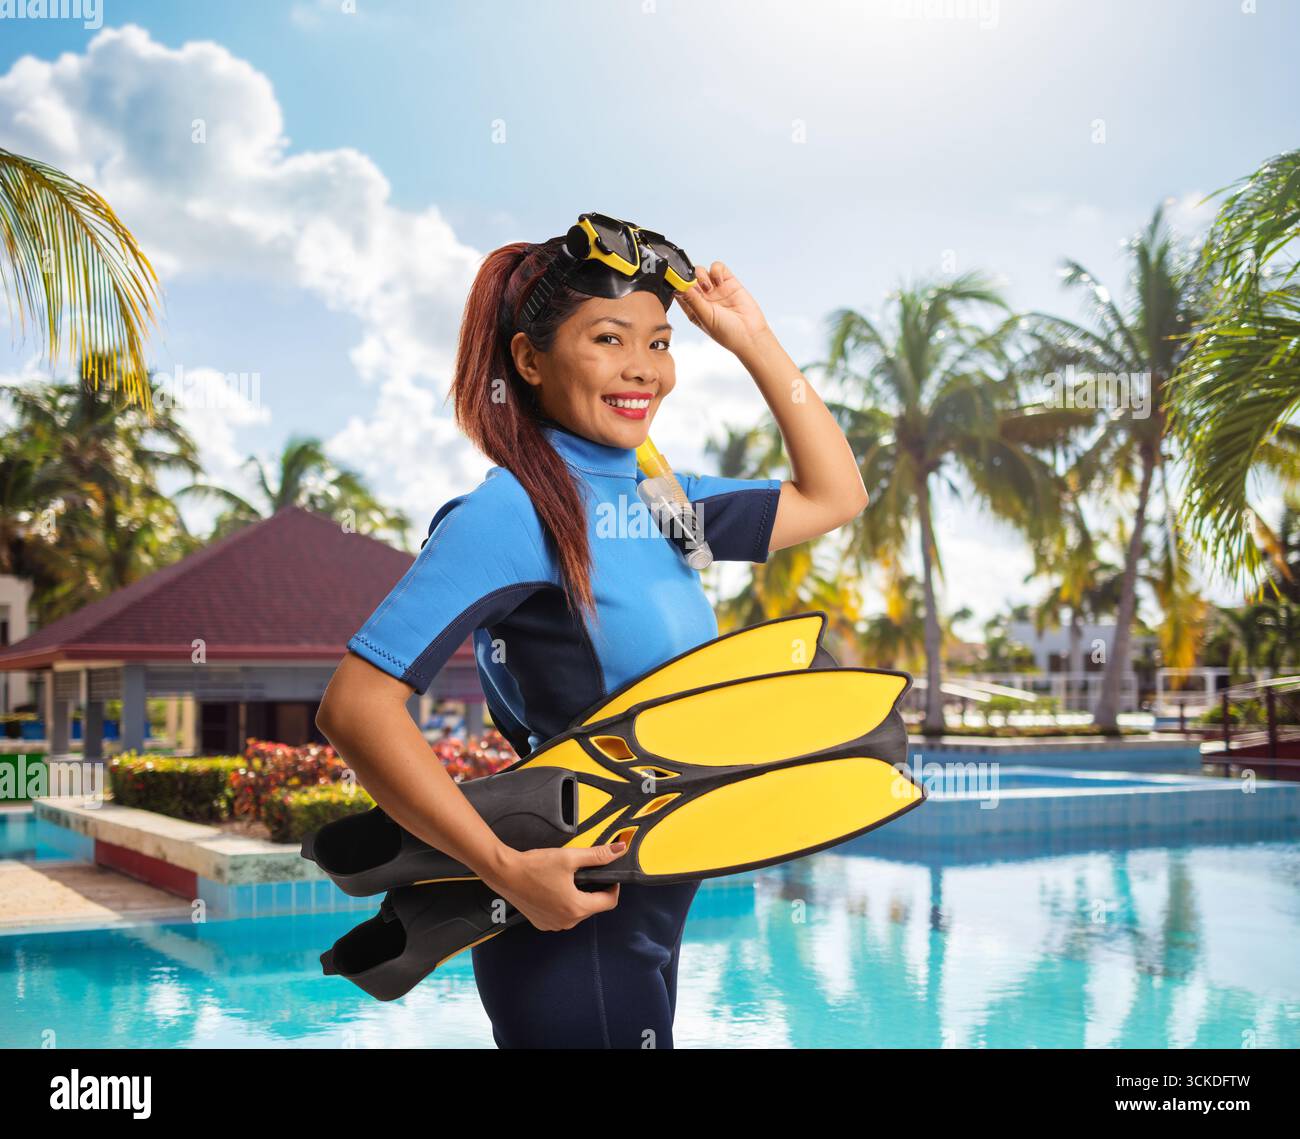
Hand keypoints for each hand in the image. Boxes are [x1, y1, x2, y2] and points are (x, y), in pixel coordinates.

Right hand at [479, 842, 625, 931]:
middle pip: (593, 907)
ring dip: (579, 897)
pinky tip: (555, 888)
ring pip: (578, 912)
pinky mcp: (542, 924)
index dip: (613, 886)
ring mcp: (553, 925)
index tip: (609, 875)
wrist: (504, 874)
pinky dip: (564, 903)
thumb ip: (598, 855)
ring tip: (569, 879)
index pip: (609, 902)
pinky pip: (562, 916)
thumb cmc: (535, 866)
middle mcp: (567, 922)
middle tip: (586, 872)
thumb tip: (620, 849)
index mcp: (576, 907)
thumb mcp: (570, 857)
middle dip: (595, 890)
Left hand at [675, 261, 771, 355]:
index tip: (675, 281)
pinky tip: (719, 282)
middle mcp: (702, 298)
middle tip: (695, 286)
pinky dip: (716, 270)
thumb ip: (693, 301)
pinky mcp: (728, 282)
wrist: (750, 334)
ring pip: (701, 271)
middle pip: (688, 278)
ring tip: (709, 288)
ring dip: (702, 275)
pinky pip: (717, 268)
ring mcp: (715, 289)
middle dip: (689, 278)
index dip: (676, 284)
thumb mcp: (705, 317)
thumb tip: (678, 288)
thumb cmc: (727, 333)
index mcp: (693, 308)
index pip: (679, 292)